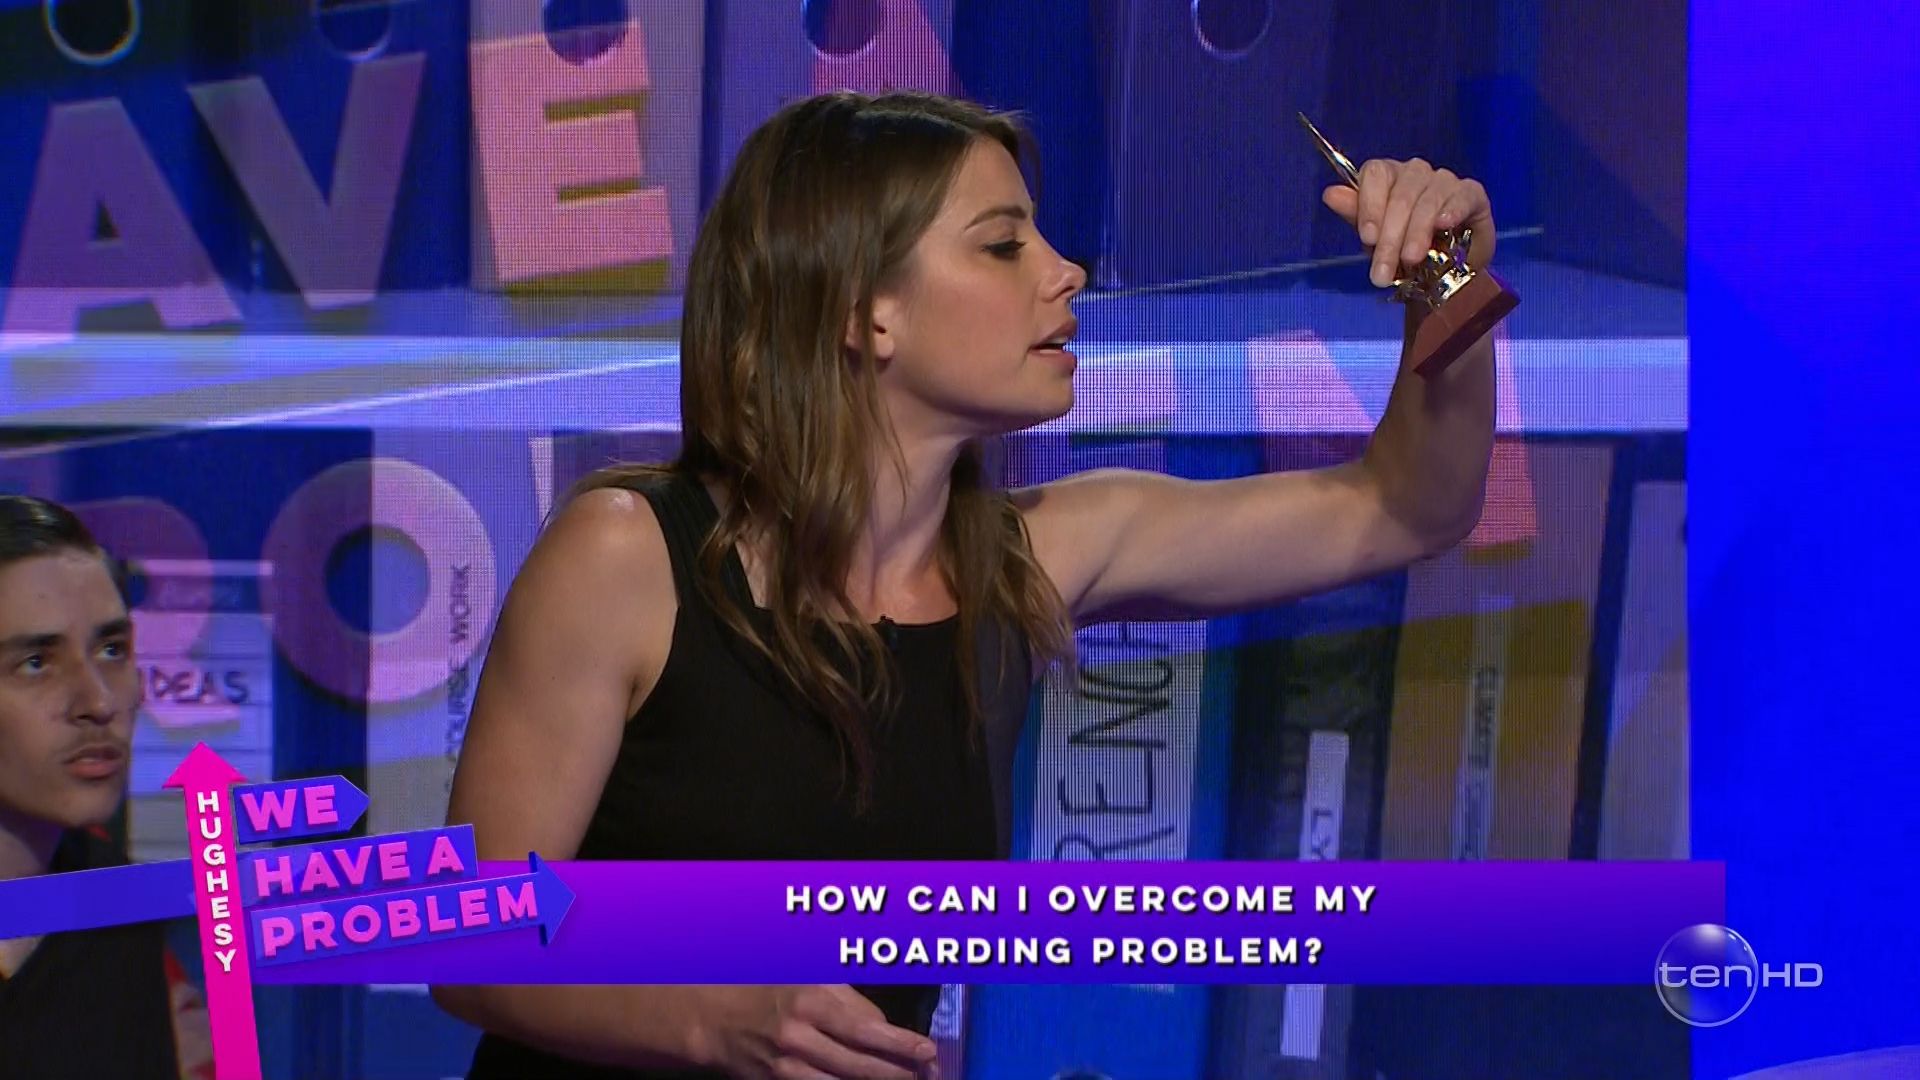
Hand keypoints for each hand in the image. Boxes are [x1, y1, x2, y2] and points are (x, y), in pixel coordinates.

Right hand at [702, 984, 940, 1079]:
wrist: (715, 1019)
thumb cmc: (771, 990)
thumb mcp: (811, 981)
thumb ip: (850, 1002)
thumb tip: (885, 1026)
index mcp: (809, 1003)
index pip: (865, 1029)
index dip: (899, 1043)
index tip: (927, 1050)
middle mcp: (798, 1039)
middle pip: (858, 1065)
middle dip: (896, 1073)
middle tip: (927, 1075)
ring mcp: (785, 1069)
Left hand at [1322, 158, 1494, 288]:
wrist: (1443, 275)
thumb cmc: (1404, 251)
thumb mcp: (1376, 239)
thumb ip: (1356, 216)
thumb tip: (1330, 194)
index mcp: (1388, 178)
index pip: (1376, 173)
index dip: (1370, 204)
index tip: (1367, 238)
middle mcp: (1416, 173)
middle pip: (1401, 194)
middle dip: (1390, 236)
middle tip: (1384, 270)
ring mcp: (1445, 181)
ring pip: (1428, 199)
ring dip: (1417, 232)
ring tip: (1411, 259)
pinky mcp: (1472, 194)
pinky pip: (1462, 196)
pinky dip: (1452, 209)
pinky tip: (1444, 225)